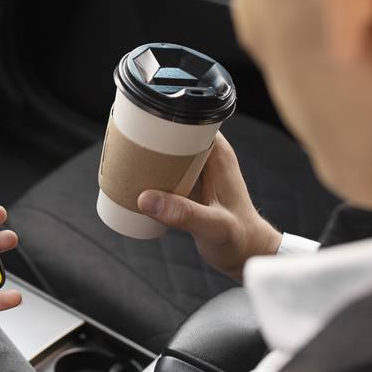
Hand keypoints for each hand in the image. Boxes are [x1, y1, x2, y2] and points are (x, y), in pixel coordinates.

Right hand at [136, 133, 281, 280]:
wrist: (248, 254)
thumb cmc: (240, 239)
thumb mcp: (213, 227)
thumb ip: (183, 213)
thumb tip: (145, 199)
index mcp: (218, 154)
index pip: (190, 120)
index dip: (166, 117)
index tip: (141, 122)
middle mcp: (208, 157)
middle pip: (174, 133)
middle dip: (149, 135)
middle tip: (124, 143)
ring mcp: (198, 170)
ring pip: (168, 151)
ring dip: (148, 154)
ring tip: (123, 158)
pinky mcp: (189, 184)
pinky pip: (166, 169)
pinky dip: (151, 171)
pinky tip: (134, 179)